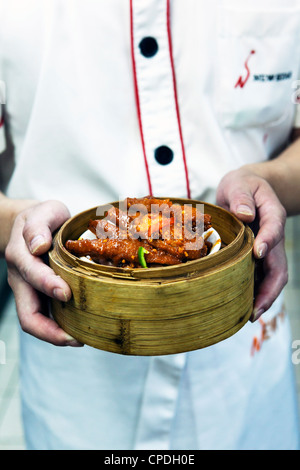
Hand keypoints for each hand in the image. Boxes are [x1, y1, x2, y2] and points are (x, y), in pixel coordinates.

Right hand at [5, 200, 82, 345]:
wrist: (32, 227)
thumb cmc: (43, 219)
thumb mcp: (43, 212)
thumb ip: (39, 226)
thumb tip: (38, 246)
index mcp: (21, 256)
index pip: (30, 275)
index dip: (47, 285)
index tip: (66, 293)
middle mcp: (21, 279)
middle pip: (27, 314)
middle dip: (50, 330)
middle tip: (76, 338)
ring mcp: (29, 292)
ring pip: (35, 322)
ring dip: (56, 335)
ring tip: (81, 340)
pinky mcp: (39, 297)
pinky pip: (47, 318)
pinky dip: (61, 328)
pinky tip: (81, 330)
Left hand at [216, 167, 287, 321]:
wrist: (248, 191)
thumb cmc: (243, 186)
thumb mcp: (240, 183)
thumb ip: (242, 196)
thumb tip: (244, 215)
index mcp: (272, 215)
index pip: (274, 228)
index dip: (268, 240)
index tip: (258, 252)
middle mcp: (273, 237)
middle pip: (279, 266)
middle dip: (269, 289)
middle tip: (255, 309)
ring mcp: (267, 250)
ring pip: (271, 277)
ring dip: (262, 297)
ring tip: (247, 316)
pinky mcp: (257, 258)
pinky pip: (258, 277)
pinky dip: (252, 293)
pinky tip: (240, 306)